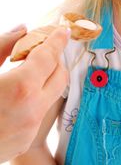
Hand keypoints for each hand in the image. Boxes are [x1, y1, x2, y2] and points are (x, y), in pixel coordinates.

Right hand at [0, 26, 69, 162]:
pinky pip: (39, 111)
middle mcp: (32, 110)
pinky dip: (34, 97)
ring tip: (27, 70)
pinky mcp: (25, 140)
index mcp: (21, 88)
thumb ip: (2, 46)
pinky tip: (16, 95)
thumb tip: (22, 29)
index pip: (49, 56)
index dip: (57, 40)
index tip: (64, 31)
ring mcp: (30, 129)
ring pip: (52, 94)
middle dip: (55, 59)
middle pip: (60, 75)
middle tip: (42, 49)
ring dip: (45, 78)